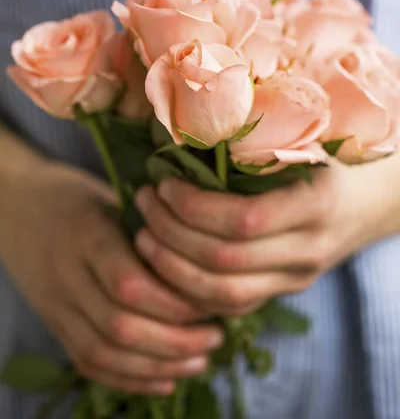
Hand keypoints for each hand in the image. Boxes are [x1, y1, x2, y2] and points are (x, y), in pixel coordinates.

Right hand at [0, 159, 222, 394]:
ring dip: (157, 365)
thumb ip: (148, 225)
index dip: (173, 302)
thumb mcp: (110, 196)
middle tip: (216, 336)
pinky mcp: (53, 323)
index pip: (128, 283)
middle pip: (120, 326)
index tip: (211, 304)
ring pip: (104, 352)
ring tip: (199, 361)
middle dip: (174, 341)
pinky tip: (165, 380)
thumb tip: (205, 258)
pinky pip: (87, 362)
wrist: (16, 206)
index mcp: (86, 235)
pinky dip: (128, 378)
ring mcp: (55, 304)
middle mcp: (67, 275)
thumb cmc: (75, 197)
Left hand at [135, 159, 386, 316]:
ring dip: (171, 268)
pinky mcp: (279, 293)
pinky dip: (187, 290)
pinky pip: (227, 306)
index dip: (194, 207)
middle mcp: (308, 251)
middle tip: (143, 202)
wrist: (359, 206)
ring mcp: (294, 280)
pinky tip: (162, 264)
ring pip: (222, 294)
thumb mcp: (300, 145)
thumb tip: (183, 136)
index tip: (164, 183)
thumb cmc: (321, 164)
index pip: (244, 220)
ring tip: (142, 236)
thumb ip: (254, 146)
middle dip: (171, 234)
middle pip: (225, 261)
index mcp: (316, 206)